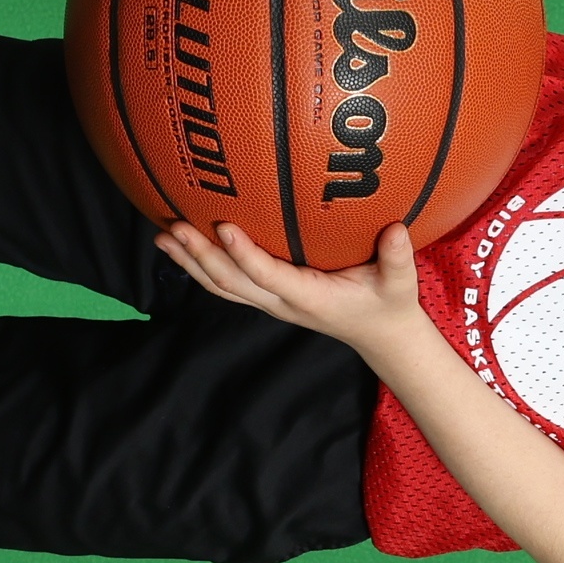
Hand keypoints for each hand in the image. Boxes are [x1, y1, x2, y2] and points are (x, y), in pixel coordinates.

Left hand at [155, 218, 431, 354]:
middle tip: (174, 228)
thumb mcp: (400, 284)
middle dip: (200, 256)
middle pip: (230, 282)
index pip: (269, 276)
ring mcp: (271, 303)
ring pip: (221, 286)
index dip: (244, 255)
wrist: (380, 335)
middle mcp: (282, 302)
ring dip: (190, 263)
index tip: (224, 227)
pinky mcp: (267, 297)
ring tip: (162, 237)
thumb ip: (397, 259)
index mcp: (310, 297)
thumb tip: (396, 229)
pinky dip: (200, 267)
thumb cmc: (389, 304)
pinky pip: (227, 284)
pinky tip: (182, 247)